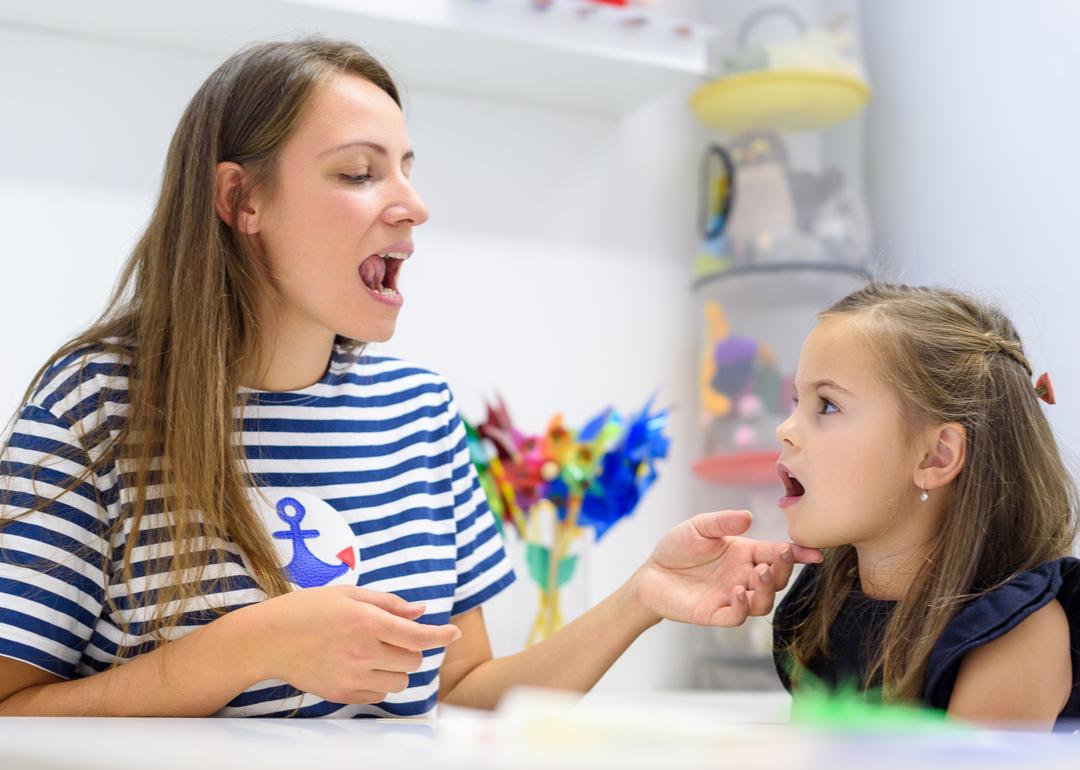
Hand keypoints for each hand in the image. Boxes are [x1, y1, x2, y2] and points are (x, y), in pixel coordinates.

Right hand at [251, 585, 460, 703]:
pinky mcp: (342, 694)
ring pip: (400, 681)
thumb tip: (421, 611)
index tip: (454, 633)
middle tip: (391, 635)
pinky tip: (362, 666)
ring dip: (398, 667)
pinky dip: (380, 681)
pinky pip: (379, 694)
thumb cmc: (307, 610)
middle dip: (411, 647)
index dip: (442, 635)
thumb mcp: (348, 594)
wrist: (268, 639)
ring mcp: (352, 677)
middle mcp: (363, 653)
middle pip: (413, 660)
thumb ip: (388, 603)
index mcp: (366, 623)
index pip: (418, 636)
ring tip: (376, 651)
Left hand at [635, 510, 821, 626]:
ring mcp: (732, 597)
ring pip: (764, 602)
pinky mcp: (716, 613)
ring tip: (758, 574)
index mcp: (746, 553)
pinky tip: (738, 592)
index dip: (798, 554)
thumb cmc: (678, 548)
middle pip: (778, 579)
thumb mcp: (699, 527)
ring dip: (767, 590)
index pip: (778, 554)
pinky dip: (743, 606)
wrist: (651, 573)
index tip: (815, 552)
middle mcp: (744, 576)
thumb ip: (723, 522)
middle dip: (784, 571)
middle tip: (778, 560)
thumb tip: (749, 516)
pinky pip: (738, 616)